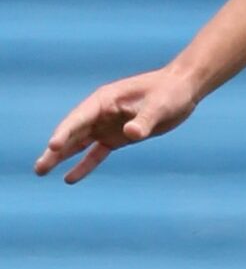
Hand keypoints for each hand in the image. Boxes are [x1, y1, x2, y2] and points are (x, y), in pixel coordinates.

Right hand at [34, 67, 200, 183]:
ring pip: (79, 143)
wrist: (183, 90)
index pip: (80, 118)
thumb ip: (144, 119)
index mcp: (106, 99)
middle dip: (55, 150)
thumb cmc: (171, 91)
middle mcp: (101, 113)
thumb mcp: (160, 104)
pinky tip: (70, 178)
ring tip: (41, 172)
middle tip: (39, 168)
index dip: (66, 132)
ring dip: (61, 157)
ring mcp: (107, 125)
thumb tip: (130, 134)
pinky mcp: (118, 137)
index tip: (53, 145)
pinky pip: (96, 152)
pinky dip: (84, 165)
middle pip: (73, 133)